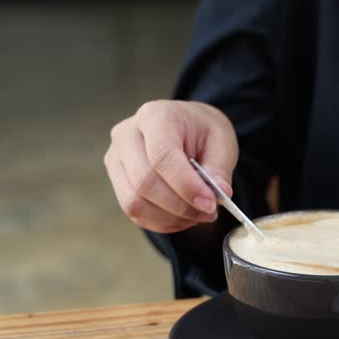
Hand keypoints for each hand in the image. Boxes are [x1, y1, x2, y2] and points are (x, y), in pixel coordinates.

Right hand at [104, 100, 238, 232]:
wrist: (185, 126)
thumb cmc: (202, 130)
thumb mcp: (222, 141)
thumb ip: (220, 168)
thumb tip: (220, 194)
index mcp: (156, 116)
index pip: (162, 156)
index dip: (186, 186)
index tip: (210, 203)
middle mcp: (127, 134)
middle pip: (144, 182)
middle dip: (180, 206)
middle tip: (208, 212)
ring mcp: (116, 158)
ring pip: (134, 202)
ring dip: (170, 217)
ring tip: (197, 215)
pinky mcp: (117, 179)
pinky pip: (133, 212)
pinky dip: (160, 222)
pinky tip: (182, 217)